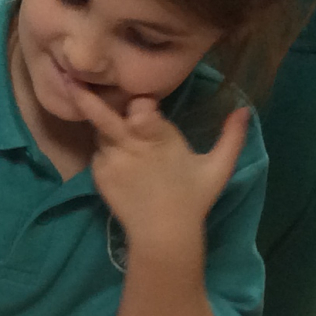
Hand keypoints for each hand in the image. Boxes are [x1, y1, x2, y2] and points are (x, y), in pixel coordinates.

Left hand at [68, 87, 249, 252]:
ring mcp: (111, 161)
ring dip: (109, 129)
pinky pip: (98, 153)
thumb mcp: (218, 168)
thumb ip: (232, 137)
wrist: (163, 234)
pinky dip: (107, 151)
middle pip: (103, 116)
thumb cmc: (193, 199)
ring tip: (121, 134)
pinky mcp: (99, 175)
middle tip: (70, 81)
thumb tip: (245, 109)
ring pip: (101, 132)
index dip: (141, 105)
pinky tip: (122, 161)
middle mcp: (130, 147)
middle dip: (86, 99)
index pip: (140, 108)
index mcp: (159, 138)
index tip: (146, 107)